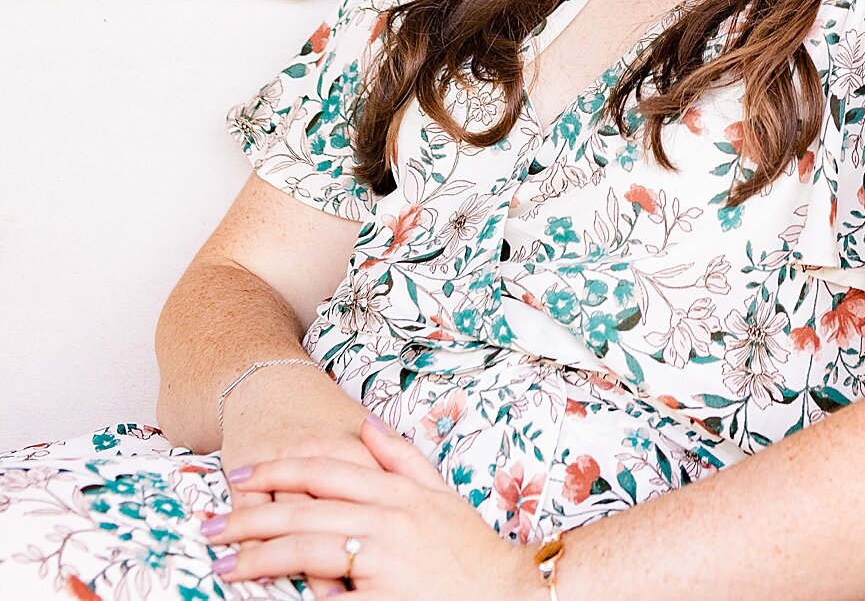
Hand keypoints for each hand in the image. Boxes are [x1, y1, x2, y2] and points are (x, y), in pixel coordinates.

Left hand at [211, 419, 531, 599]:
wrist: (510, 594)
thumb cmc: (471, 552)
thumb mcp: (440, 495)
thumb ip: (402, 458)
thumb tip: (366, 424)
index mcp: (397, 490)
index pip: (326, 466)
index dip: (279, 466)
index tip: (241, 473)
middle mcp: (388, 515)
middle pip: (305, 504)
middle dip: (251, 512)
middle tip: (210, 523)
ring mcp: (384, 555)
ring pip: (306, 544)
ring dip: (256, 554)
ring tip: (221, 564)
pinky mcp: (381, 594)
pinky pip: (326, 591)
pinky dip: (292, 592)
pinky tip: (261, 598)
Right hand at [216, 364, 381, 597]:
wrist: (269, 380)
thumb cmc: (322, 411)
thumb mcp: (363, 429)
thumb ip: (393, 459)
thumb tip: (423, 500)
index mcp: (354, 446)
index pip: (370, 500)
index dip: (377, 540)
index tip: (390, 577)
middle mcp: (318, 454)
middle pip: (329, 513)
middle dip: (335, 560)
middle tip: (344, 594)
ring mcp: (279, 463)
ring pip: (287, 516)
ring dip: (290, 557)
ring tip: (293, 590)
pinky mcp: (244, 472)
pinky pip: (249, 513)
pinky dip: (250, 543)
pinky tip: (248, 565)